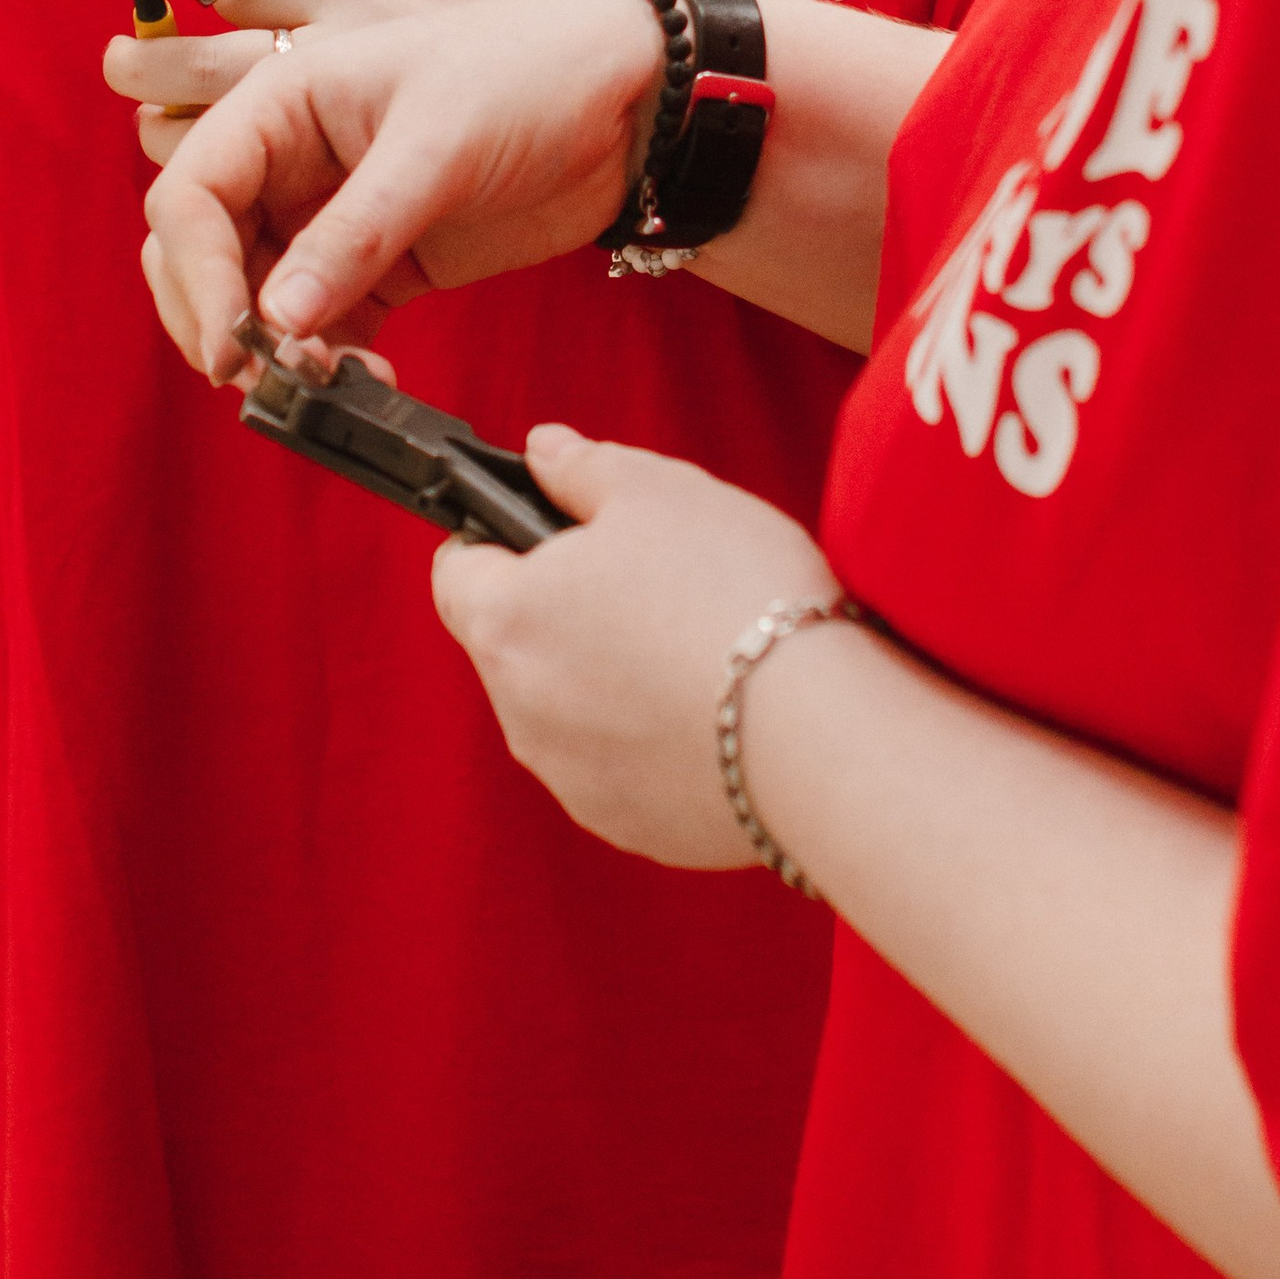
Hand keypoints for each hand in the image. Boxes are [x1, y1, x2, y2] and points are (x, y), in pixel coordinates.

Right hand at [141, 0, 667, 373]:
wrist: (631, 98)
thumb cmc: (531, 71)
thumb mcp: (438, 143)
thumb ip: (354, 232)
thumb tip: (278, 319)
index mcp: (283, 100)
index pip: (190, 193)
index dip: (195, 273)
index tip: (231, 344)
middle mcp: (293, 159)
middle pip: (204, 253)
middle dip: (218, 321)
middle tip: (268, 379)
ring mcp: (334, 215)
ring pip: (259, 300)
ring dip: (277, 355)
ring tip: (332, 388)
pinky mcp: (383, 262)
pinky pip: (324, 326)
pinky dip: (330, 363)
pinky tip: (368, 386)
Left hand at [431, 432, 841, 867]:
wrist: (823, 735)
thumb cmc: (735, 594)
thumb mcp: (661, 490)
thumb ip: (583, 466)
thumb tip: (543, 452)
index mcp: (506, 620)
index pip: (456, 570)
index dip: (497, 538)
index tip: (554, 528)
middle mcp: (518, 712)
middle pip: (516, 642)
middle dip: (567, 608)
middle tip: (651, 579)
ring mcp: (571, 779)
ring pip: (569, 708)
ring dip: (609, 675)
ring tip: (698, 645)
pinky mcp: (629, 826)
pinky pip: (621, 766)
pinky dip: (652, 737)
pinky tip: (718, 708)